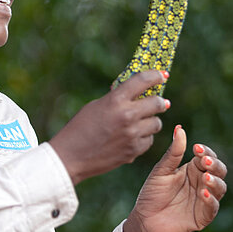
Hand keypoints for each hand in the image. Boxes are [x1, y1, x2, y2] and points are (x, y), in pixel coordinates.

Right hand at [49, 70, 169, 184]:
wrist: (70, 156)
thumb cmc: (79, 128)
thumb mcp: (95, 106)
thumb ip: (116, 100)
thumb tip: (136, 94)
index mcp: (115, 100)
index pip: (143, 81)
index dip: (155, 75)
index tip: (162, 75)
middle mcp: (127, 115)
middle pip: (158, 103)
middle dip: (159, 102)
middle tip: (160, 103)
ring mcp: (132, 134)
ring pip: (156, 123)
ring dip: (150, 121)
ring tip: (139, 123)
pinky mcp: (134, 151)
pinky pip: (148, 140)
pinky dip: (143, 138)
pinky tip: (130, 138)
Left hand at [124, 125, 227, 231]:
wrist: (144, 219)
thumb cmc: (152, 193)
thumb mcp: (161, 171)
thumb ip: (173, 153)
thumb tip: (179, 128)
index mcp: (191, 170)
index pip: (206, 157)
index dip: (205, 152)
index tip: (196, 148)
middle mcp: (201, 183)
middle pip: (218, 170)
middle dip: (214, 164)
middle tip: (204, 160)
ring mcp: (203, 199)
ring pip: (219, 187)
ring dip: (215, 181)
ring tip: (205, 176)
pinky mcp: (202, 216)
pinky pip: (212, 207)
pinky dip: (210, 200)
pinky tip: (203, 192)